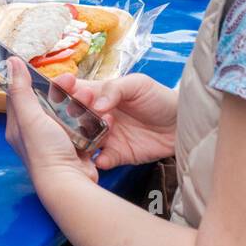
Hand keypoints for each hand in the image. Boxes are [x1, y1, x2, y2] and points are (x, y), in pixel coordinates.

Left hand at [5, 57, 98, 187]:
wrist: (69, 184)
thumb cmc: (45, 152)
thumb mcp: (30, 116)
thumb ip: (21, 89)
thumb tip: (11, 62)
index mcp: (20, 126)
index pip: (22, 96)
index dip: (35, 81)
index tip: (52, 73)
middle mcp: (36, 134)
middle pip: (49, 104)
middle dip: (65, 93)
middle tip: (76, 84)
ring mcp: (56, 143)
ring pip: (69, 115)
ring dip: (81, 105)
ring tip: (91, 99)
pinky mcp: (75, 150)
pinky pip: (84, 130)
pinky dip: (92, 123)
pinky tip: (99, 116)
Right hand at [63, 72, 177, 170]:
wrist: (182, 122)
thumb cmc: (159, 97)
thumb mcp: (137, 84)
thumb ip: (115, 89)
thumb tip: (96, 103)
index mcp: (99, 94)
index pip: (74, 91)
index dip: (64, 90)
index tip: (65, 88)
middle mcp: (97, 116)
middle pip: (73, 119)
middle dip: (71, 118)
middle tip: (80, 115)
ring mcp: (106, 137)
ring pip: (83, 141)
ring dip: (84, 140)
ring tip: (94, 137)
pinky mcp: (116, 155)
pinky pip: (101, 160)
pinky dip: (98, 161)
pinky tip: (102, 158)